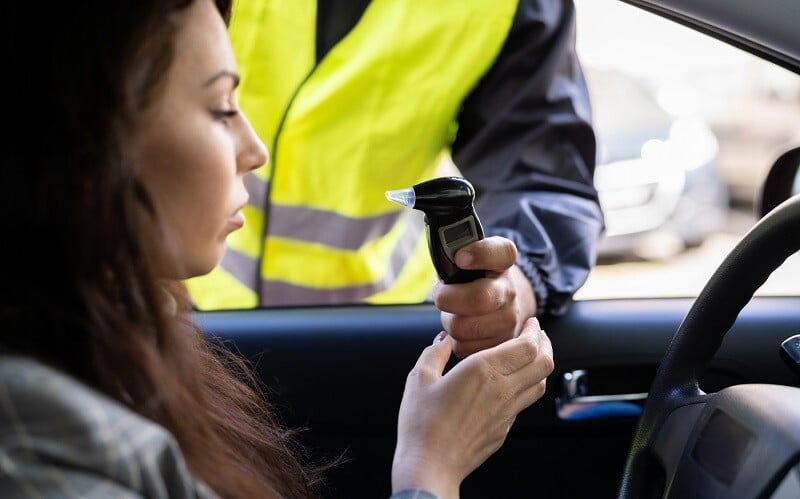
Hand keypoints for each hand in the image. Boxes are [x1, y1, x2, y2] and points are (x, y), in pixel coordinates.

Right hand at [391, 318, 552, 498]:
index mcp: (483, 370)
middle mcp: (502, 390)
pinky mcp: (504, 430)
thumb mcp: (419, 379)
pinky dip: (526, 387)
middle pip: (544, 363)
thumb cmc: (421, 423)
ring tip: (530, 357)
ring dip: (540, 366)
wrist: (430, 466)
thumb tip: (444, 340)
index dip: (534, 331)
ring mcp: (507, 412)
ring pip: (540, 384)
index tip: (531, 323)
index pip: (527, 345)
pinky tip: (511, 384)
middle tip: (537, 335)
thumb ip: (435, 353)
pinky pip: (524, 403)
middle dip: (545, 344)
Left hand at [434, 236, 536, 357]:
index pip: (502, 252)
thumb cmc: (471, 279)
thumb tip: (439, 256)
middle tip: (441, 296)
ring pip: (464, 327)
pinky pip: (464, 347)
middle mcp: (511, 290)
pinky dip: (455, 340)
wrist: (497, 305)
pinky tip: (462, 329)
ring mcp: (510, 320)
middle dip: (448, 299)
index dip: (481, 254)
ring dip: (449, 321)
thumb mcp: (466, 258)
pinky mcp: (500, 344)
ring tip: (454, 313)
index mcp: (503, 262)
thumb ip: (453, 251)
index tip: (460, 257)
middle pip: (478, 299)